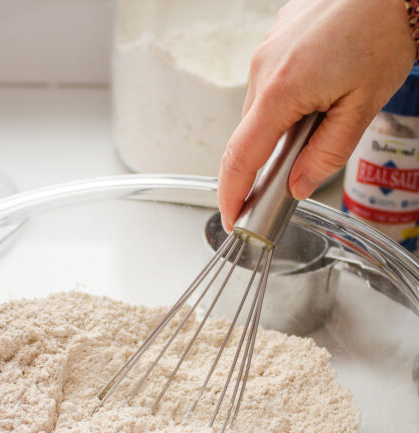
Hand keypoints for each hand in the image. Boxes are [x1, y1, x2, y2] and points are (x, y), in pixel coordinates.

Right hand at [217, 0, 415, 229]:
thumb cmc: (383, 32)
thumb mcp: (363, 106)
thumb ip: (326, 153)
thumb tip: (297, 185)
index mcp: (280, 92)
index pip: (240, 158)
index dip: (231, 194)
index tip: (232, 218)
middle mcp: (262, 70)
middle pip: (250, 134)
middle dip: (265, 158)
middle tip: (292, 175)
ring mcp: (265, 51)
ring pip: (261, 106)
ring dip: (280, 123)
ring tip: (324, 112)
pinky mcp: (274, 37)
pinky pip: (270, 79)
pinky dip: (287, 96)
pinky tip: (322, 84)